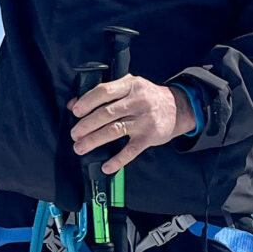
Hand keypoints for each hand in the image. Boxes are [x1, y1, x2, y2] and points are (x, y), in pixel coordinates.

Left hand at [69, 75, 196, 173]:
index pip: (104, 91)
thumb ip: (104, 93)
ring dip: (94, 141)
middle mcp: (138, 101)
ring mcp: (144, 120)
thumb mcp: (129, 87)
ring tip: (80, 147)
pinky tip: (106, 166)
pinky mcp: (150, 137)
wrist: (178, 108)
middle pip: (106, 113)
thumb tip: (73, 104)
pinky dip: (117, 160)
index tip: (75, 111)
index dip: (87, 102)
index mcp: (130, 85)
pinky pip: (131, 151)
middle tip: (74, 134)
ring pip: (114, 131)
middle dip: (86, 125)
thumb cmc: (148, 97)